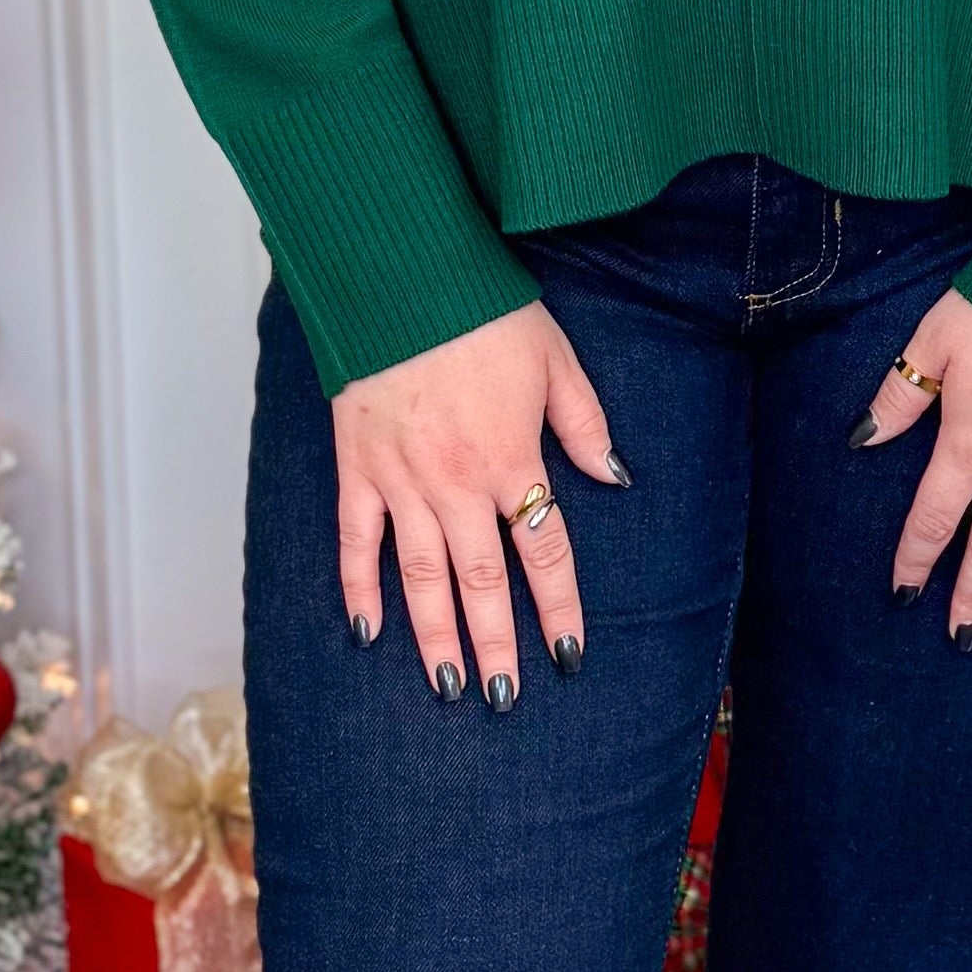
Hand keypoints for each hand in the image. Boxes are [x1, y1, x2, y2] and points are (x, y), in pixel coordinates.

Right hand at [332, 301, 624, 701]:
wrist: (402, 276)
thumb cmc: (484, 311)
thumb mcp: (556, 361)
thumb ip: (585, 426)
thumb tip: (614, 479)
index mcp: (512, 459)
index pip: (543, 551)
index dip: (558, 609)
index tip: (568, 656)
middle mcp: (457, 483)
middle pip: (481, 581)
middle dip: (495, 642)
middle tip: (503, 695)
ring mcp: (401, 480)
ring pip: (420, 576)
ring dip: (434, 636)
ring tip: (449, 683)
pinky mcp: (357, 467)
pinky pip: (357, 540)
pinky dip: (360, 588)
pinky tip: (369, 632)